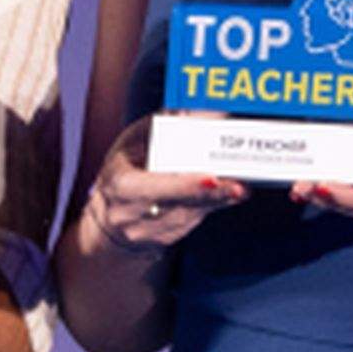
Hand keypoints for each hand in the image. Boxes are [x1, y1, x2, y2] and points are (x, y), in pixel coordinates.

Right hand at [82, 118, 240, 254]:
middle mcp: (130, 214)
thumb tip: (199, 111)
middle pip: (178, 205)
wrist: (111, 218)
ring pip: (190, 215)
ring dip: (218, 199)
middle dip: (211, 194)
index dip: (183, 186)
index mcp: (119, 185)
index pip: (152, 188)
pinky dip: (212, 205)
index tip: (211, 178)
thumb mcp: (132, 141)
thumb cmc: (123, 169)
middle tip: (239, 186)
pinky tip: (229, 194)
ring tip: (240, 187)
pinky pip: (193, 221)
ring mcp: (147, 232)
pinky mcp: (164, 240)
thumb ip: (162, 125)